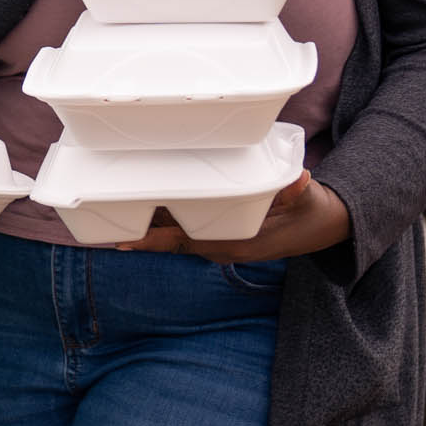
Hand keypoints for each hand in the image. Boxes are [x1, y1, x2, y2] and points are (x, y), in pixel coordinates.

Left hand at [114, 170, 350, 262]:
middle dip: (140, 229)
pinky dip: (166, 219)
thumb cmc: (311, 213)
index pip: (184, 243)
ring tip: (114, 207)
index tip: (122, 241)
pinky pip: (187, 228)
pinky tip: (149, 204)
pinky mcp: (223, 232)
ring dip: (150, 223)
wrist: (323, 227)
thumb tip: (301, 179)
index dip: (153, 241)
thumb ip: (299, 190)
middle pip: (170, 239)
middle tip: (102, 211)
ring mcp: (221, 241)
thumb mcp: (307, 200)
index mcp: (234, 242)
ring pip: (176, 234)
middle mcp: (221, 246)